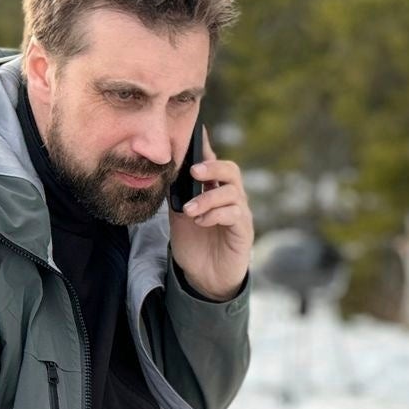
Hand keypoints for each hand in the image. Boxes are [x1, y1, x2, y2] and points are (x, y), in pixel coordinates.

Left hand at [167, 126, 252, 300]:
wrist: (203, 277)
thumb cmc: (194, 244)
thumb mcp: (178, 215)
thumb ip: (176, 194)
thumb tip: (164, 171)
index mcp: (214, 189)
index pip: (213, 162)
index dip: (206, 146)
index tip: (197, 132)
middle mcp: (231, 197)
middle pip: (231, 170)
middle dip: (212, 167)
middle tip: (193, 172)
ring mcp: (240, 213)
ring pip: (232, 192)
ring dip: (208, 198)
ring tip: (189, 210)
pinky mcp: (244, 230)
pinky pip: (235, 214)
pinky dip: (215, 215)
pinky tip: (201, 222)